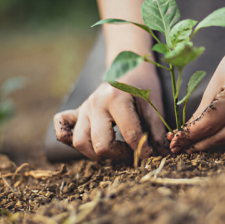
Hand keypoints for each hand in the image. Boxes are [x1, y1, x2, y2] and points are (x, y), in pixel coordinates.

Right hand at [54, 63, 168, 160]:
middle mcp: (95, 103)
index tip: (151, 157)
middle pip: (100, 144)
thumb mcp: (154, 105)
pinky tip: (87, 143)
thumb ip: (156, 131)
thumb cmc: (143, 86)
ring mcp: (83, 108)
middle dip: (119, 155)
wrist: (128, 67)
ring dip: (96, 153)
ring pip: (80, 142)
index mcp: (116, 98)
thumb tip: (162, 155)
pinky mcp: (76, 112)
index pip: (129, 135)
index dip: (143, 151)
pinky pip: (62, 128)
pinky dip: (68, 139)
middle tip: (132, 152)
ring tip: (114, 150)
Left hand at [169, 37, 224, 153]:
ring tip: (197, 143)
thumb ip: (202, 112)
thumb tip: (186, 135)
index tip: (175, 143)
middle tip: (182, 149)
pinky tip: (219, 133)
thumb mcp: (214, 83)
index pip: (209, 125)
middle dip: (200, 145)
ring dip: (214, 142)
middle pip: (222, 137)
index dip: (190, 137)